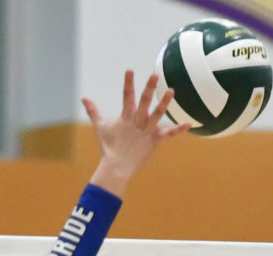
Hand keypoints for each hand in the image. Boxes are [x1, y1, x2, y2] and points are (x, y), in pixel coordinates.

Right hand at [84, 71, 187, 196]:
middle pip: (143, 102)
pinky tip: (189, 124)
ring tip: (171, 90)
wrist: (117, 168)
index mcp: (125, 118)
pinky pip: (169, 134)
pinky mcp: (154, 142)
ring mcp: (146, 132)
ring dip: (164, 103)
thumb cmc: (108, 148)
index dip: (128, 83)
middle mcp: (136, 123)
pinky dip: (179, 129)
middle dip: (148, 88)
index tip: (130, 70)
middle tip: (154, 76)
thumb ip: (93, 111)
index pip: (126, 97)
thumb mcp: (100, 127)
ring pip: (157, 115)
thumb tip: (84, 98)